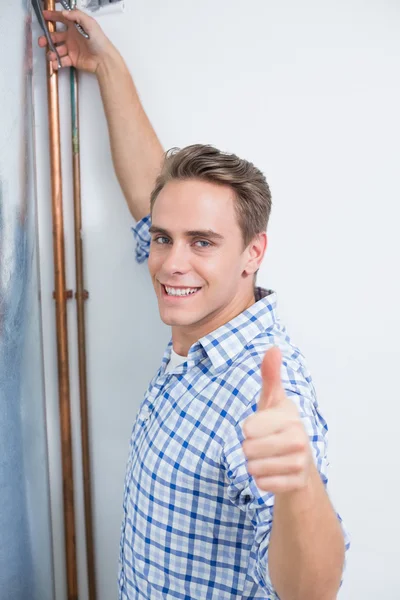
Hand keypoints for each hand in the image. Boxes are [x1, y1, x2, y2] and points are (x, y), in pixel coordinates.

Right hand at [38, 8, 114, 72]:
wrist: (104, 60)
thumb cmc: (99, 40)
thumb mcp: (90, 23)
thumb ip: (77, 16)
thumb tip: (64, 13)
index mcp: (75, 27)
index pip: (62, 19)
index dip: (53, 16)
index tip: (44, 16)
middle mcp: (71, 37)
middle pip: (55, 36)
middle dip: (46, 38)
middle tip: (41, 41)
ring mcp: (71, 49)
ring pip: (57, 49)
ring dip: (51, 52)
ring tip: (50, 55)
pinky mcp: (72, 60)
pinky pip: (62, 60)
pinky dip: (56, 62)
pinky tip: (54, 63)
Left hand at [242, 347, 311, 493]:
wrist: (301, 464)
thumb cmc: (279, 428)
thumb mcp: (272, 401)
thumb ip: (270, 376)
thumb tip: (273, 348)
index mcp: (290, 416)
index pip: (248, 428)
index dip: (248, 429)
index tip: (261, 427)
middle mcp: (299, 438)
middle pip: (248, 449)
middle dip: (249, 449)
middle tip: (264, 445)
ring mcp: (300, 462)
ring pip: (253, 468)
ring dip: (255, 465)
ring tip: (269, 458)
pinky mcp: (297, 483)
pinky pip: (262, 484)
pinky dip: (263, 481)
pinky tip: (275, 473)